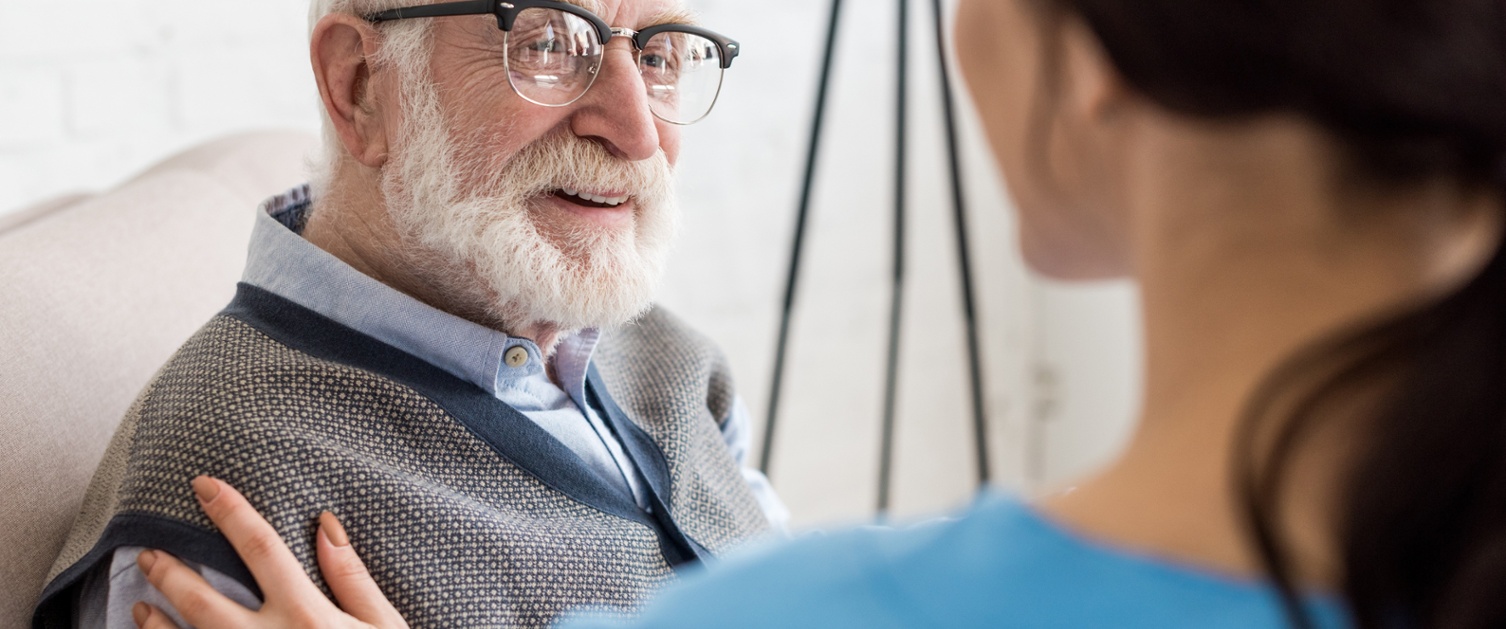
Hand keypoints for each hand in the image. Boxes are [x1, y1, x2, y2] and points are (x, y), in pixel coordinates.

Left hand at [132, 476, 409, 628]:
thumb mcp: (385, 627)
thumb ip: (353, 577)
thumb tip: (325, 524)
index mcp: (307, 616)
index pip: (261, 548)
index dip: (230, 512)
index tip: (203, 486)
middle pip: (205, 600)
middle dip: (172, 571)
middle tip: (149, 551)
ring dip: (158, 623)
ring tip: (143, 603)